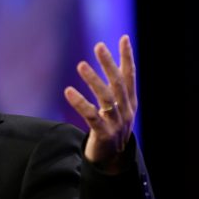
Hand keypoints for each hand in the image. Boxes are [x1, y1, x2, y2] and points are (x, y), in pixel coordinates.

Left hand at [64, 35, 136, 173]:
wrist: (112, 160)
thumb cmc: (113, 127)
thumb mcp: (120, 107)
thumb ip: (117, 87)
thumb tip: (116, 61)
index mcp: (130, 101)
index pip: (130, 75)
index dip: (127, 57)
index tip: (124, 38)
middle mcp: (125, 110)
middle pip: (118, 83)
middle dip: (109, 63)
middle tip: (99, 46)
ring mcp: (116, 122)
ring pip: (106, 98)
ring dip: (94, 80)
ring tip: (81, 65)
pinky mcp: (103, 134)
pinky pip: (91, 116)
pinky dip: (80, 103)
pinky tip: (68, 91)